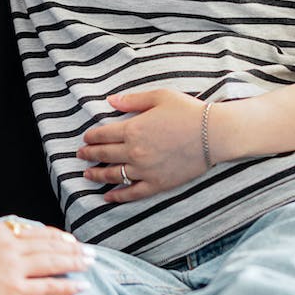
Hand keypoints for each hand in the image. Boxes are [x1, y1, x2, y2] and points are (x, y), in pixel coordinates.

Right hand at [0, 198, 93, 294]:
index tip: (64, 240)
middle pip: (48, 244)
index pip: (30, 231)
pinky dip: (67, 287)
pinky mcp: (14, 292)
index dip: (50, 236)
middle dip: (71, 247)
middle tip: (88, 251)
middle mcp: (9, 246)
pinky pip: (47, 287)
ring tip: (91, 263)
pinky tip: (82, 287)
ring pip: (53, 262)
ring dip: (75, 262)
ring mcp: (14, 268)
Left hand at [78, 89, 222, 201]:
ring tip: (87, 174)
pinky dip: (118, 196)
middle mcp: (134, 152)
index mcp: (133, 129)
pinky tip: (108, 197)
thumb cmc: (188, 112)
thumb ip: (132, 100)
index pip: (103, 135)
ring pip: (113, 175)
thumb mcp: (159, 97)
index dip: (91, 137)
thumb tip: (110, 100)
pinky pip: (133, 193)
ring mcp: (145, 170)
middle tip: (81, 155)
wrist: (214, 134)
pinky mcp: (158, 184)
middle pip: (104, 155)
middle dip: (89, 155)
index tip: (86, 139)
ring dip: (97, 175)